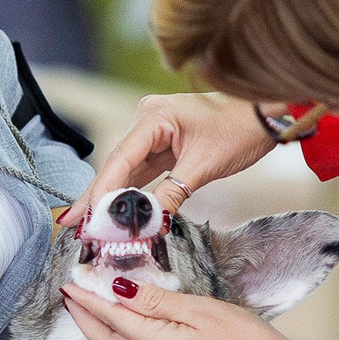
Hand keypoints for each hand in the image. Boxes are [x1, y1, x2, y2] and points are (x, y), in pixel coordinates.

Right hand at [60, 93, 276, 228]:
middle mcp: (149, 120)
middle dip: (97, 197)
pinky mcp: (166, 143)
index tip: (83, 216)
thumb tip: (148, 223)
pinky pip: (144, 171)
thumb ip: (171, 194)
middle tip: (71, 224)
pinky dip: (133, 192)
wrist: (267, 114)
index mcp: (154, 117)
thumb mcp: (204, 166)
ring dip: (113, 198)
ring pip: (128, 170)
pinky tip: (118, 212)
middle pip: (117, 165)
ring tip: (89, 225)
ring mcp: (157, 131)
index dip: (100, 191)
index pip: (120, 160)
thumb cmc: (241, 130)